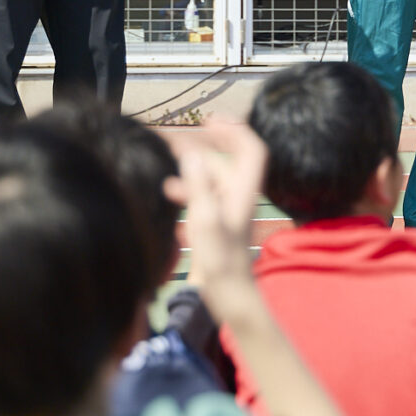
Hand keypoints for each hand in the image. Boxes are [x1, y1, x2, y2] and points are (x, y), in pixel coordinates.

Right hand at [170, 119, 271, 323]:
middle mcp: (239, 197)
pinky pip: (204, 196)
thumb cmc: (220, 262)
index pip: (251, 150)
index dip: (235, 130)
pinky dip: (188, 189)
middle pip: (227, 161)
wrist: (228, 296)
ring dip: (192, 170)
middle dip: (204, 146)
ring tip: (165, 167)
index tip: (211, 120)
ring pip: (212, 179)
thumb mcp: (205, 221)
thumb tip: (194, 156)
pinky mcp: (217, 225)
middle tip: (177, 138)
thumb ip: (199, 187)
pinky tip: (168, 193)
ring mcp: (228, 210)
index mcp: (243, 192)